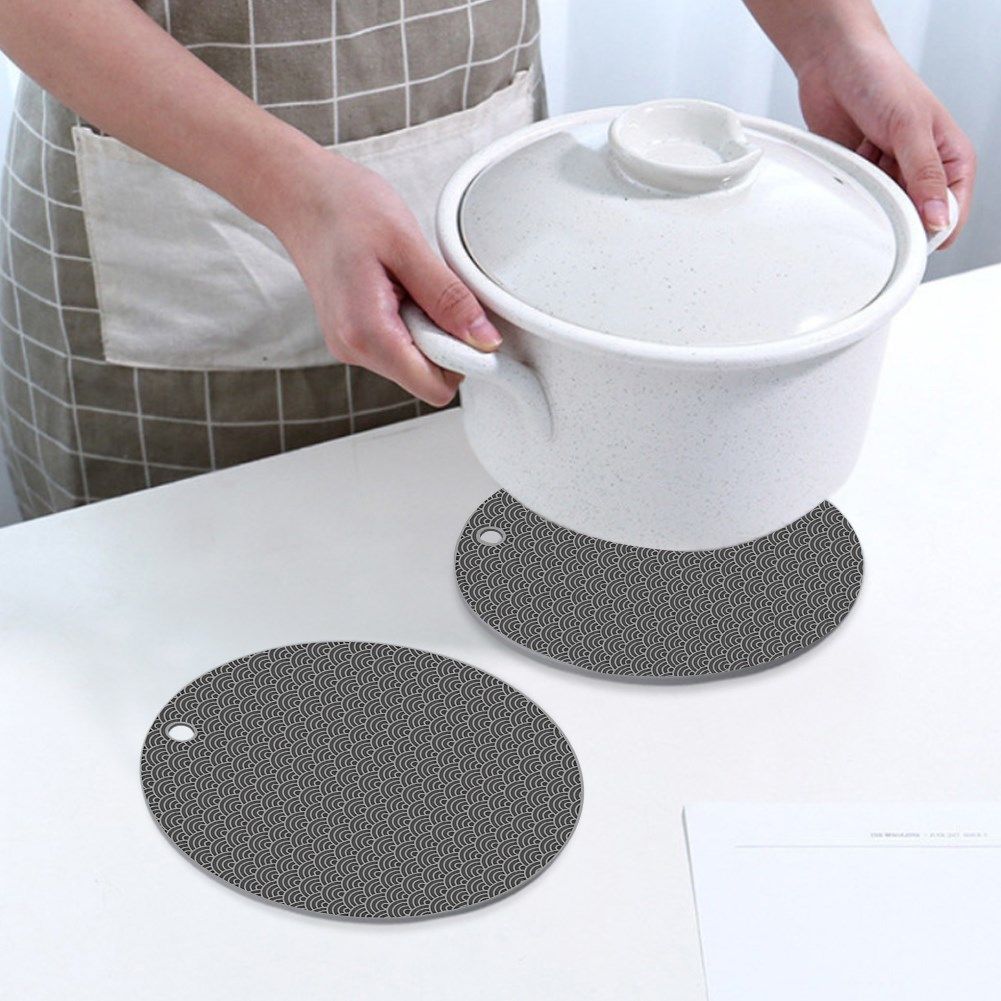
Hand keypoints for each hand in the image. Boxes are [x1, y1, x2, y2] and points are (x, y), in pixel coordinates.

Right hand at [269, 150, 499, 405]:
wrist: (298, 193)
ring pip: (414, 360)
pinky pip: (398, 344)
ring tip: (407, 281)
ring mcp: (350, 346)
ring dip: (426, 326)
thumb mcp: (407, 244)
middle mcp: (354, 350)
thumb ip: (448, 298)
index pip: (434, 387)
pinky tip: (397, 285)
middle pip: (426, 376)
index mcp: (367, 334)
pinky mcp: (352, 336)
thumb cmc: (344, 207)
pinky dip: (410, 319)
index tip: (470, 321)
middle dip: (444, 339)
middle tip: (429, 288)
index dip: (463, 359)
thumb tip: (485, 340)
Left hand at [796, 33, 974, 248]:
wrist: (834, 63)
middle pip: (914, 221)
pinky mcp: (862, 178)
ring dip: (870, 202)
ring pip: (884, 216)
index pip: (952, 213)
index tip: (909, 232)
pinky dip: (850, 194)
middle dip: (896, 216)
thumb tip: (938, 218)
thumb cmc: (881, 78)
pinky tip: (846, 170)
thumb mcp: (909, 126)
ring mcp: (890, 176)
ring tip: (862, 172)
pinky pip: (857, 203)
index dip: (932, 228)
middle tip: (878, 197)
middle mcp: (922, 172)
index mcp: (951, 159)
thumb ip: (924, 174)